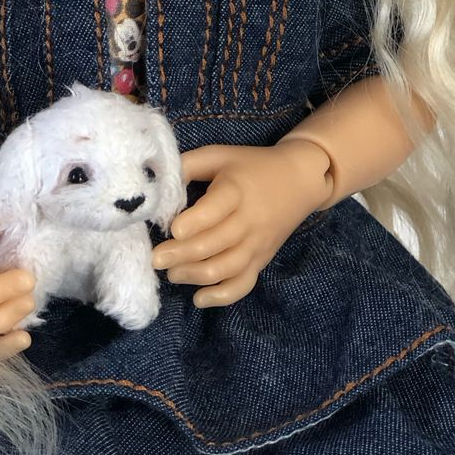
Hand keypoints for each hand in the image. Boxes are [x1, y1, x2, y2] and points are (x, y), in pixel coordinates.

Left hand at [150, 141, 330, 308]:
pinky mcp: (261, 260)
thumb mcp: (220, 155)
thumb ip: (188, 165)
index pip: (216, 209)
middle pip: (215, 243)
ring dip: (195, 275)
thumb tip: (156, 184)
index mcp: (236, 190)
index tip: (172, 230)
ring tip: (171, 274)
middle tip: (156, 258)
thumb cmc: (250, 166)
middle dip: (182, 254)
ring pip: (226, 268)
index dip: (194, 222)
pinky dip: (222, 296)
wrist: (299, 180)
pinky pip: (244, 284)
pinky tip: (198, 298)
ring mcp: (257, 244)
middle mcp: (249, 220)